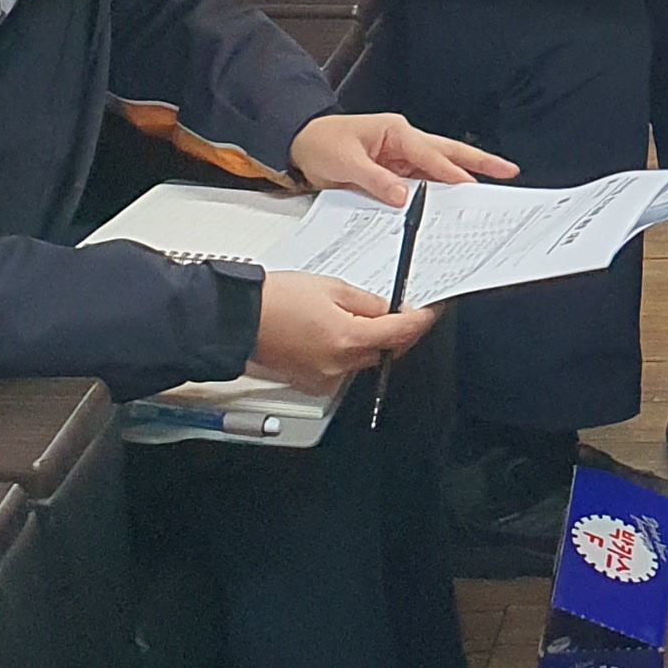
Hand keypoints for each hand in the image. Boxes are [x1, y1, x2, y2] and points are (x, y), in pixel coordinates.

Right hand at [249, 271, 434, 397]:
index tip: (430, 311)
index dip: (421, 320)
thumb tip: (389, 309)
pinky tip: (340, 331)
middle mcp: (340, 364)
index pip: (401, 332)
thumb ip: (367, 302)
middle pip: (387, 350)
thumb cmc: (275, 300)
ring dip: (373, 341)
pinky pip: (344, 367)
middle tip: (403, 309)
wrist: (237, 319)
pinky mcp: (312, 380)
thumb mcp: (332, 287)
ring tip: (360, 315)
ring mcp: (325, 376)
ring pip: (366, 359)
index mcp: (348, 338)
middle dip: (399, 331)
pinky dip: (350, 350)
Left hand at [290, 113, 518, 205]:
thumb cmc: (321, 143)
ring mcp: (402, 156)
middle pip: (448, 153)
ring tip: (493, 184)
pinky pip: (423, 180)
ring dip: (464, 176)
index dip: (450, 172)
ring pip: (440, 166)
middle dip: (478, 162)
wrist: (300, 143)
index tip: (469, 186)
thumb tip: (402, 196)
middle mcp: (403, 141)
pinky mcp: (396, 170)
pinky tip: (454, 200)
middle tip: (507, 170)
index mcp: (394, 132)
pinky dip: (440, 189)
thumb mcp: (344, 162)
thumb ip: (375, 180)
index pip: (429, 154)